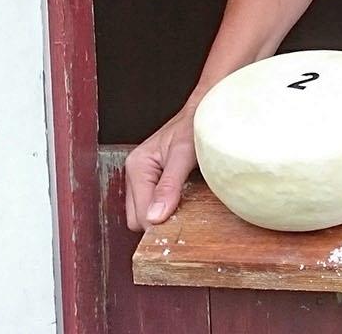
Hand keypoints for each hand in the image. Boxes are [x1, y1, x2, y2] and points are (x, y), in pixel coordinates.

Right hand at [124, 108, 197, 231]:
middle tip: (183, 219)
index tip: (179, 228)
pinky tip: (182, 203)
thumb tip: (155, 217)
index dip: (158, 225)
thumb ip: (169, 185)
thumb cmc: (195, 126)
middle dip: (157, 222)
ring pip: (142, 214)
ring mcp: (143, 177)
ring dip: (161, 216)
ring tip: (184, 208)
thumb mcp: (184, 154)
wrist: (205, 113)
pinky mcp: (153, 180)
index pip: (139, 213)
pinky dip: (165, 209)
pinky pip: (152, 205)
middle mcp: (135, 172)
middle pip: (136, 218)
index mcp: (137, 165)